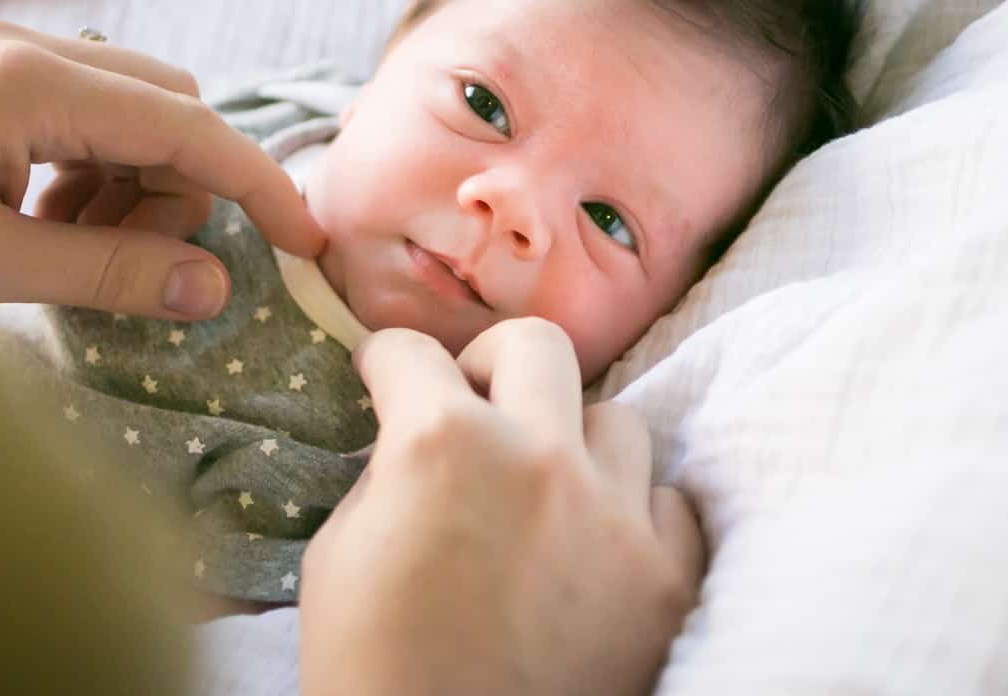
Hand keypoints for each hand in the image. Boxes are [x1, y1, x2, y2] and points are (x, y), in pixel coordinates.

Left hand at [0, 20, 323, 322]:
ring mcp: (3, 58)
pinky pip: (82, 118)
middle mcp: (28, 50)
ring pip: (131, 113)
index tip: (306, 243)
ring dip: (133, 186)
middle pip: (169, 109)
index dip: (259, 186)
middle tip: (140, 262)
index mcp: (31, 83)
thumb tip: (215, 287)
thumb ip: (107, 271)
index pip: (188, 128)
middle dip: (180, 189)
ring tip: (74, 247)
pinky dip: (90, 176)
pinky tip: (43, 223)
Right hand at [300, 318, 703, 695]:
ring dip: (571, 443)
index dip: (387, 362)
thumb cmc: (370, 671)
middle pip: (537, 345)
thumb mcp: (339, 557)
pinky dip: (630, 516)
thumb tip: (412, 436)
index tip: (387, 373)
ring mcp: (615, 517)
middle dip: (490, 364)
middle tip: (472, 402)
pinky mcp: (667, 580)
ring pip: (616, 420)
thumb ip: (385, 474)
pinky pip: (667, 503)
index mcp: (440, 446)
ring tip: (543, 492)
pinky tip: (595, 548)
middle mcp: (538, 458)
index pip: (412, 353)